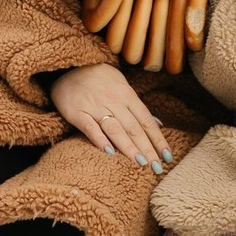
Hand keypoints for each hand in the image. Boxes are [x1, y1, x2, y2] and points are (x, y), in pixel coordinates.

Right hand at [50, 64, 171, 171]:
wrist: (68, 67)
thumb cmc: (99, 79)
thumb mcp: (121, 85)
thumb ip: (137, 106)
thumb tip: (158, 123)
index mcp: (126, 94)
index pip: (146, 120)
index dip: (157, 139)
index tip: (167, 157)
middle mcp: (113, 100)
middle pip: (133, 128)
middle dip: (147, 148)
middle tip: (157, 168)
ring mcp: (95, 106)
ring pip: (115, 129)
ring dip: (129, 147)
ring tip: (141, 163)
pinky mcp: (77, 112)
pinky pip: (90, 127)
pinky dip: (100, 139)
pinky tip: (109, 152)